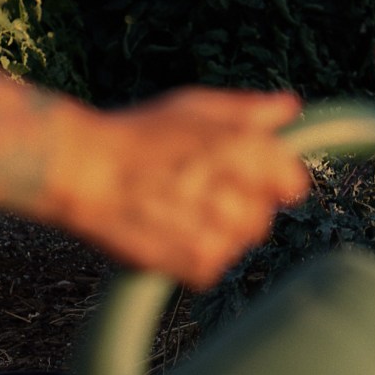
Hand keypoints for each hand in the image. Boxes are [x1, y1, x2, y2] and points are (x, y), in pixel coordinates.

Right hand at [51, 89, 309, 288]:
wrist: (82, 171)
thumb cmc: (136, 133)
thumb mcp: (192, 106)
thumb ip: (247, 110)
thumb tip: (289, 108)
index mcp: (244, 150)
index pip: (292, 184)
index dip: (269, 181)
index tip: (245, 178)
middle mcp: (237, 192)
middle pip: (263, 218)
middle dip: (238, 207)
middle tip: (197, 193)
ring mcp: (219, 233)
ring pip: (238, 244)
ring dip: (215, 233)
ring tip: (176, 211)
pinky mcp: (196, 265)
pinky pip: (212, 268)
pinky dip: (193, 256)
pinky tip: (166, 231)